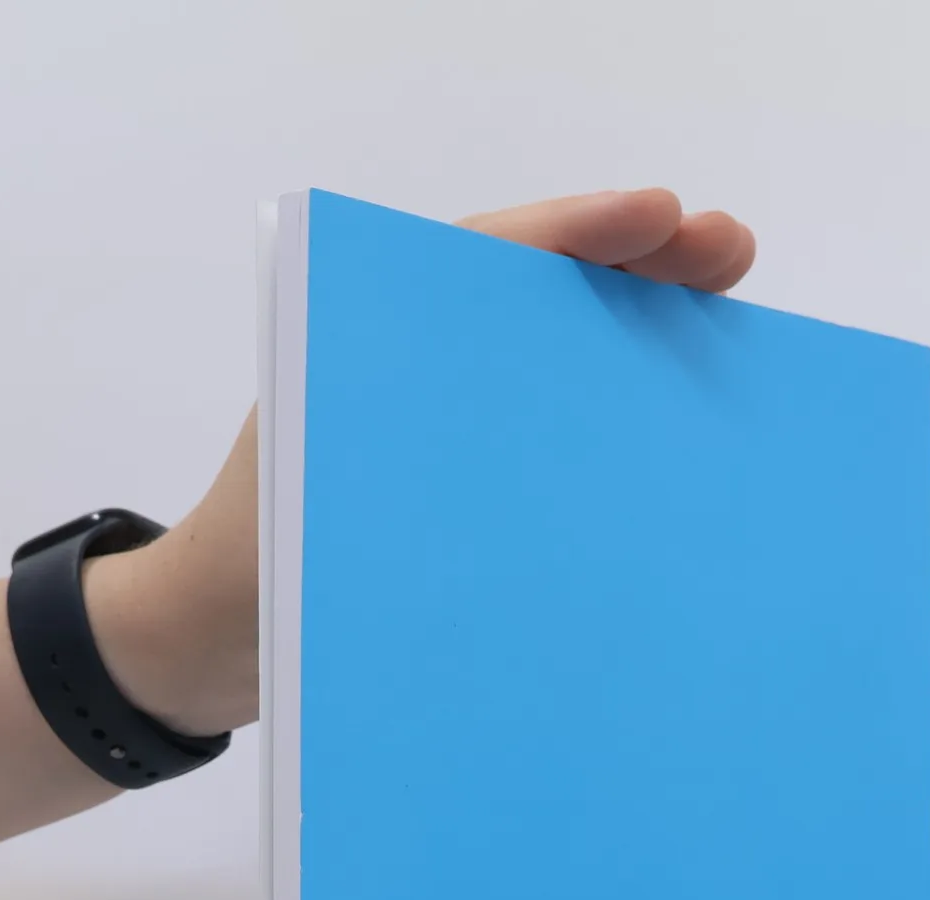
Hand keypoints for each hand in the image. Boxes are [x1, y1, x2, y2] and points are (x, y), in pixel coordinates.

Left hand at [87, 191, 756, 738]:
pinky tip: (673, 452)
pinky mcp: (454, 496)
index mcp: (370, 345)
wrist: (198, 651)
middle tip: (732, 259)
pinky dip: (607, 434)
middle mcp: (412, 374)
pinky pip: (543, 448)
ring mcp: (438, 436)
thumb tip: (550, 505)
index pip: (486, 260)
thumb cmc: (246, 581)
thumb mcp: (324, 529)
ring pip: (550, 368)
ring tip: (726, 343)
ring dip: (633, 350)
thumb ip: (409, 506)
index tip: (667, 218)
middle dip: (635, 269)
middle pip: (537, 300)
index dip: (581, 232)